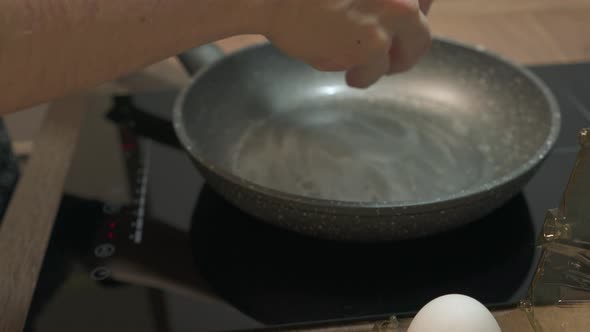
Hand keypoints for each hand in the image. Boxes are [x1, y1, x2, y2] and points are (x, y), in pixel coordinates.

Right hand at [264, 0, 432, 88]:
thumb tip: (389, 26)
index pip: (423, 0)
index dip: (412, 12)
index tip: (396, 26)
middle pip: (422, 24)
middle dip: (407, 43)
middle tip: (390, 54)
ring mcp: (393, 12)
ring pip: (412, 49)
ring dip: (390, 62)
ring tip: (366, 66)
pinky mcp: (374, 43)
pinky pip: (379, 70)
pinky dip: (363, 77)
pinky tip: (350, 76)